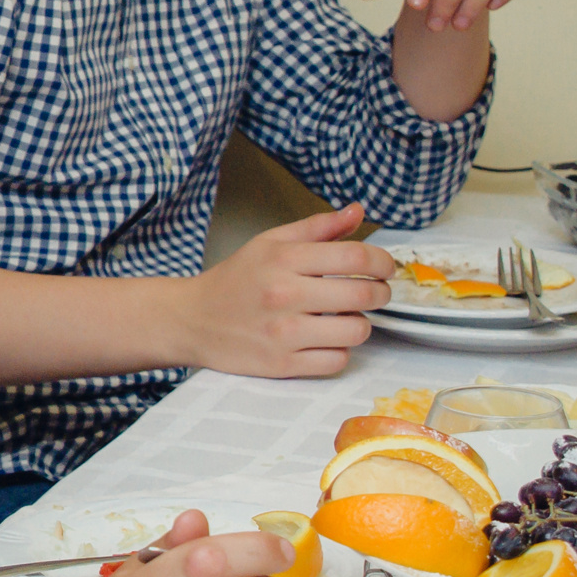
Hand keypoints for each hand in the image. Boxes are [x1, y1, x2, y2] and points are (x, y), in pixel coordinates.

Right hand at [174, 204, 393, 377]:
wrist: (192, 320)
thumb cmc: (235, 280)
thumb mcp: (269, 243)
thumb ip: (317, 228)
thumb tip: (357, 212)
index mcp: (283, 259)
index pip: (356, 258)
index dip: (383, 263)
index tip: (384, 268)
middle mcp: (284, 294)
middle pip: (363, 295)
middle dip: (379, 293)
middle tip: (372, 292)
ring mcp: (283, 333)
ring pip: (356, 331)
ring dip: (358, 324)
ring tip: (343, 318)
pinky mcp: (282, 365)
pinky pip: (336, 361)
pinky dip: (338, 351)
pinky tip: (324, 340)